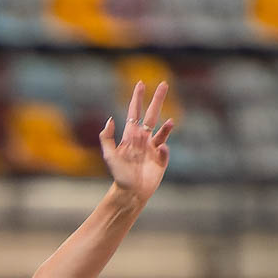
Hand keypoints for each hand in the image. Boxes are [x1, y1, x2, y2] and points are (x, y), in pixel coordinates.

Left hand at [100, 82, 173, 203]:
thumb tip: (110, 119)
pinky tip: (161, 150)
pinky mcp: (161, 161)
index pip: (134, 112)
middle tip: (164, 84)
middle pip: (151, 115)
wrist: (130, 194)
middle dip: (157, 100)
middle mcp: (143, 140)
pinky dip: (164, 148)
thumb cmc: (119, 176)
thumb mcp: (109, 156)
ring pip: (162, 132)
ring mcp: (153, 149)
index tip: (140, 84)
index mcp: (130, 136)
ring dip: (167, 126)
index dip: (137, 98)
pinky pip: (165, 150)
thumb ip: (107, 138)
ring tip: (171, 121)